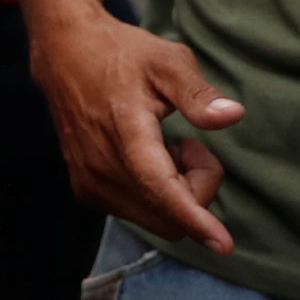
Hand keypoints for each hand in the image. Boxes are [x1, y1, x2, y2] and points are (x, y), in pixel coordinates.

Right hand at [26, 10, 239, 251]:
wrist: (65, 56)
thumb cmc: (122, 54)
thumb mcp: (167, 61)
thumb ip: (198, 94)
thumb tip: (234, 116)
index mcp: (126, 134)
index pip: (163, 189)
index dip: (196, 219)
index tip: (224, 246)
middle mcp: (102, 168)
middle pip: (170, 215)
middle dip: (197, 189)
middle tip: (192, 144)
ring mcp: (90, 183)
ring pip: (157, 219)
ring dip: (178, 192)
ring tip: (168, 144)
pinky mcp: (86, 190)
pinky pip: (138, 213)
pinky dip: (157, 194)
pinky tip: (148, 156)